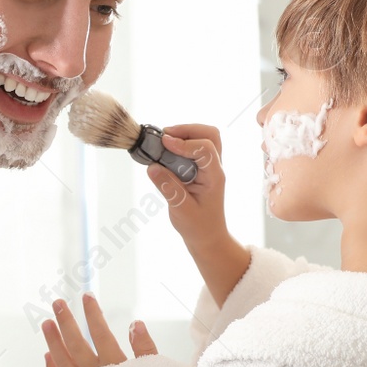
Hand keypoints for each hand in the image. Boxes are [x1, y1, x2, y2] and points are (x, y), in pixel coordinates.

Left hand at [41, 293, 156, 366]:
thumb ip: (146, 350)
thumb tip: (135, 324)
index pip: (101, 336)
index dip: (93, 315)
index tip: (87, 297)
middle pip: (76, 347)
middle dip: (67, 323)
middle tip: (57, 303)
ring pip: (64, 365)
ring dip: (53, 343)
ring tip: (46, 323)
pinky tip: (47, 357)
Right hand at [147, 125, 251, 306]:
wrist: (207, 236)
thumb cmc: (198, 226)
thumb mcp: (181, 210)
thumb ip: (168, 188)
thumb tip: (152, 167)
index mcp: (214, 177)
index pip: (205, 149)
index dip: (184, 143)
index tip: (164, 143)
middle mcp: (214, 167)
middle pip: (210, 134)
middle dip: (187, 129)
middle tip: (165, 136)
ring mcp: (208, 166)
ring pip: (205, 137)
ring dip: (184, 134)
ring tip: (163, 142)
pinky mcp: (200, 168)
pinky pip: (194, 146)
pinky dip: (181, 143)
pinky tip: (165, 151)